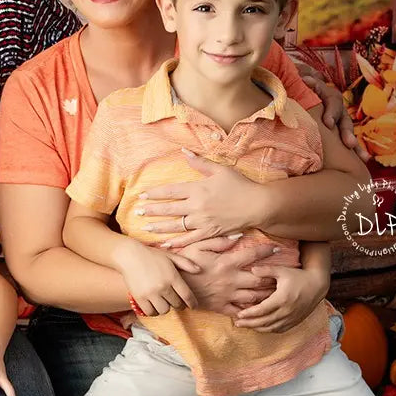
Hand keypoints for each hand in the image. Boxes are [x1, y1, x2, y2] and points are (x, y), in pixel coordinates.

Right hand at [118, 238, 200, 315]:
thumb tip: (199, 270)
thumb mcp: (170, 256)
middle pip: (176, 304)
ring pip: (164, 310)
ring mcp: (151, 293)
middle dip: (178, 304)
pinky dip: (153, 311)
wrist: (129, 255)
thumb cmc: (151, 255)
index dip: (192, 303)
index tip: (193, 306)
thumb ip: (185, 263)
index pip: (187, 296)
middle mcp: (163, 286)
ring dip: (165, 308)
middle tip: (175, 301)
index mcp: (172, 276)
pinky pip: (150, 312)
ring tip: (163, 302)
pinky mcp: (139, 298)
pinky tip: (153, 305)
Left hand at [132, 151, 260, 246]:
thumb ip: (200, 162)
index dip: (155, 194)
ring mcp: (203, 221)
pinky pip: (190, 239)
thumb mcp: (220, 170)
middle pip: (169, 209)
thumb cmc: (240, 185)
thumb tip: (183, 150)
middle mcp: (197, 206)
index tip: (142, 196)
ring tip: (146, 228)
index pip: (170, 191)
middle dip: (152, 211)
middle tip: (137, 213)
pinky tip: (166, 245)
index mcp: (197, 189)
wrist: (258, 205)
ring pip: (176, 226)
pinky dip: (177, 243)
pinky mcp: (209, 232)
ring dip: (159, 227)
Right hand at [177, 237, 278, 315]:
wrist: (170, 285)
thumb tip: (237, 236)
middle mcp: (230, 280)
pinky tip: (259, 308)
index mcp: (226, 263)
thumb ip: (217, 241)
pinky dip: (252, 311)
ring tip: (277, 291)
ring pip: (255, 297)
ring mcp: (226, 295)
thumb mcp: (197, 246)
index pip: (252, 255)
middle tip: (283, 275)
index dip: (266, 250)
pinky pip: (241, 312)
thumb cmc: (182, 263)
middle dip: (274, 277)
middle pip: (260, 279)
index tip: (277, 248)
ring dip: (267, 294)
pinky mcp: (220, 307)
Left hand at [234, 264, 328, 331]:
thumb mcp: (282, 270)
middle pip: (265, 321)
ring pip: (271, 328)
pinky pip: (280, 329)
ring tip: (245, 326)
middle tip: (237, 323)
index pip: (262, 310)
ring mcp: (292, 318)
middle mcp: (287, 311)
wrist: (317, 285)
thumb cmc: (298, 276)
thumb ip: (266, 270)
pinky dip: (269, 330)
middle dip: (249, 323)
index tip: (238, 314)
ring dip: (258, 328)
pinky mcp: (295, 321)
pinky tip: (260, 328)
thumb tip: (252, 269)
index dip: (249, 313)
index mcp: (282, 299)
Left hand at [299, 71, 368, 161]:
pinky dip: (354, 150)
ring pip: (347, 129)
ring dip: (353, 142)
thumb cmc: (296, 82)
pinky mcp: (334, 127)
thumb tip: (305, 79)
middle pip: (343, 118)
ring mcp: (336, 116)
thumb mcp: (299, 79)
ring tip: (363, 157)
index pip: (332, 101)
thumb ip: (305, 80)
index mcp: (324, 92)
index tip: (328, 124)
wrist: (297, 82)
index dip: (332, 112)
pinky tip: (364, 160)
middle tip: (349, 144)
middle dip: (346, 132)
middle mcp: (334, 105)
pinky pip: (345, 139)